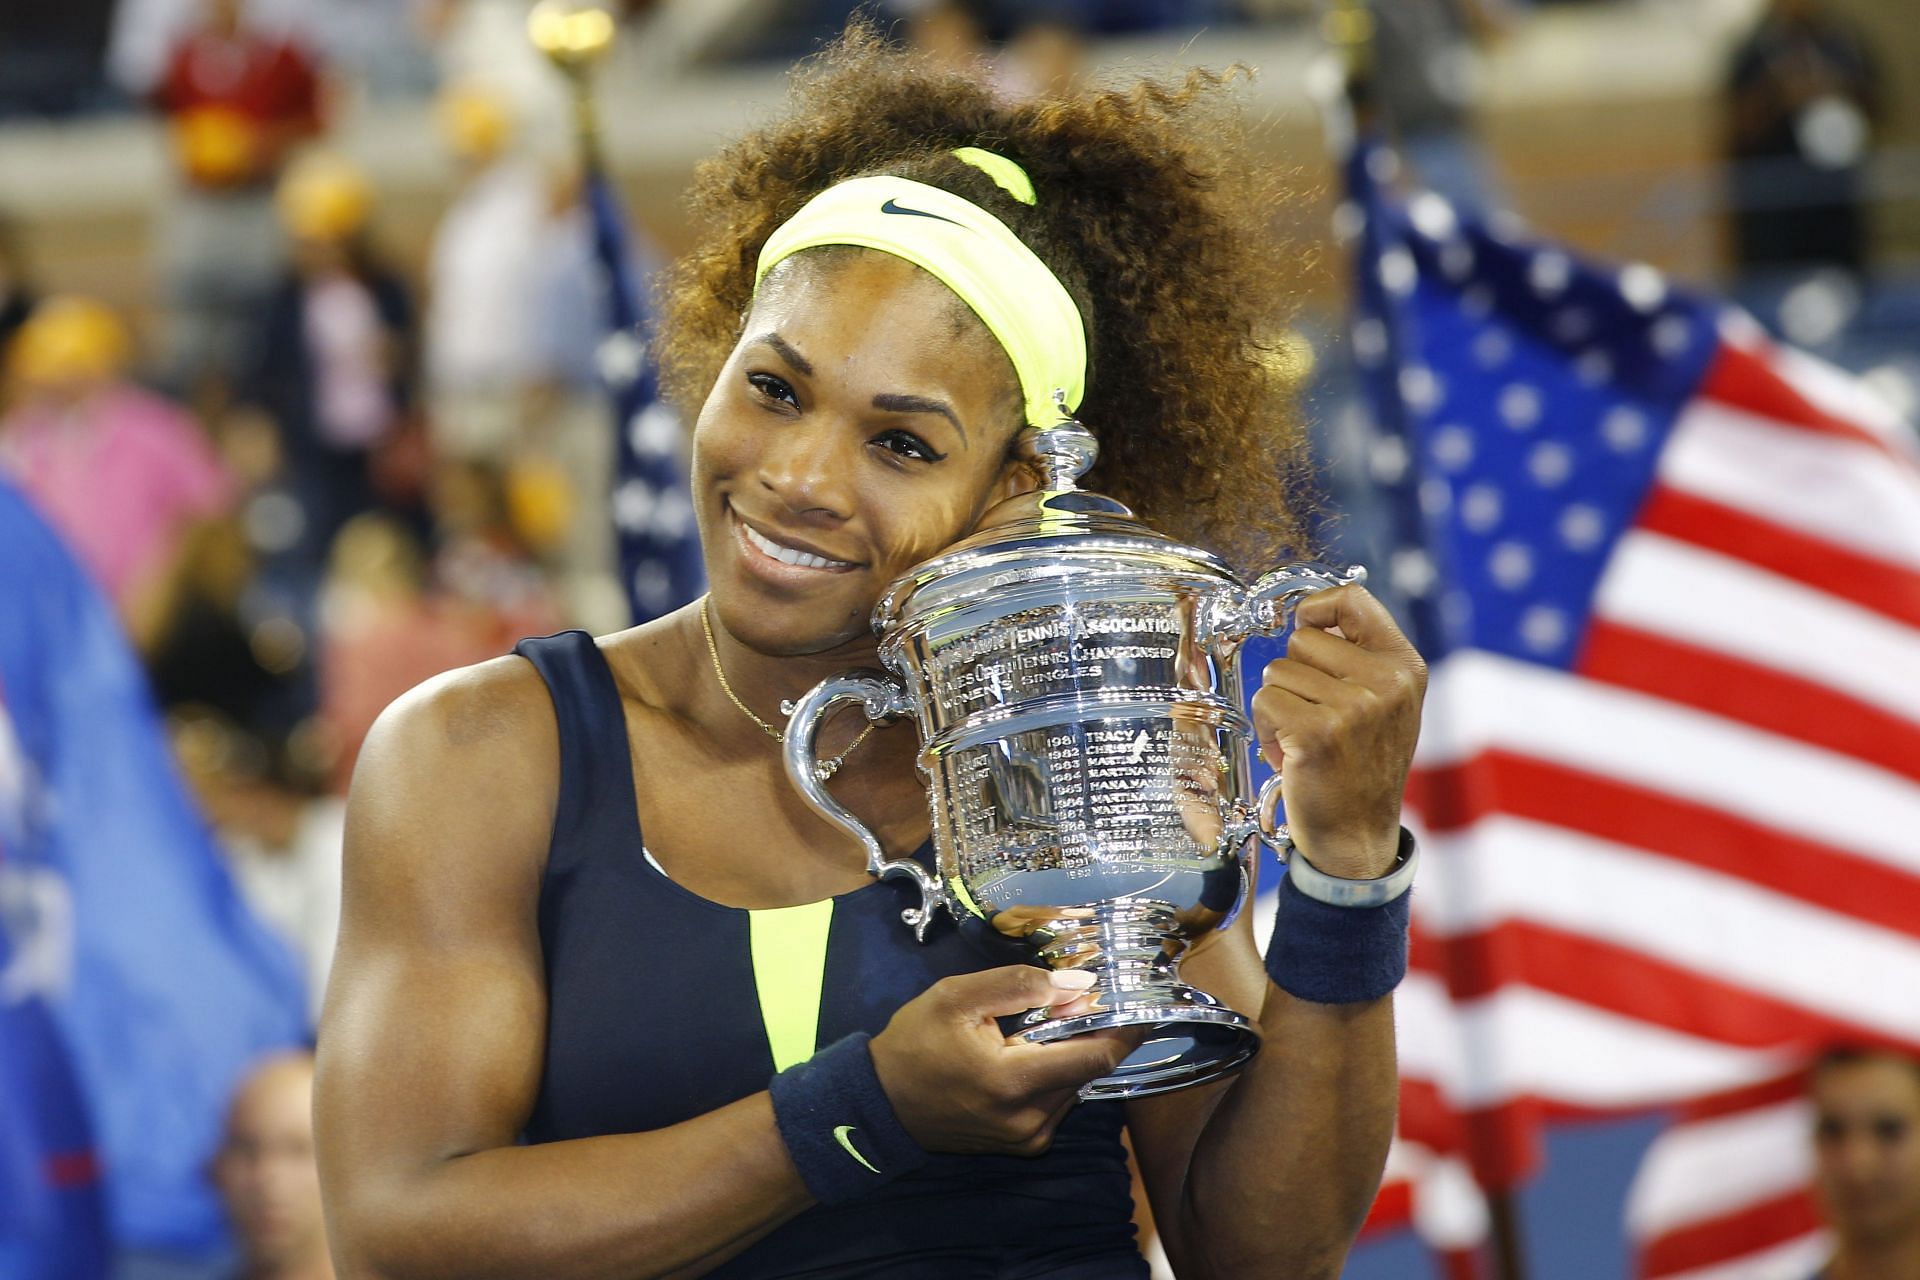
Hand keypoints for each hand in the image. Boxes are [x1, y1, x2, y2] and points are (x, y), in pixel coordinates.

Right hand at [869, 967, 1139, 1156]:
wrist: (880, 1103)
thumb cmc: (915, 1043)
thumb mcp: (957, 997)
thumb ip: (1019, 985)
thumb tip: (1078, 984)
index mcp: (1015, 1082)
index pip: (1096, 1056)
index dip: (1126, 1029)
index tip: (1144, 1003)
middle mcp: (1031, 1119)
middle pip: (1087, 1069)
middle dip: (1091, 1032)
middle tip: (1079, 997)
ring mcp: (1028, 1138)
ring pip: (1074, 1085)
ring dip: (1069, 1053)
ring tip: (1043, 1023)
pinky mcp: (1024, 1145)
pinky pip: (1057, 1101)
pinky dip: (1053, 1073)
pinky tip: (1026, 1053)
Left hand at [1250, 584, 1425, 878]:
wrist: (1358, 834)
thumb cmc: (1362, 765)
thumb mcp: (1384, 703)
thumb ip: (1358, 657)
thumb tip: (1308, 615)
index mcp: (1405, 667)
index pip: (1353, 598)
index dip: (1318, 607)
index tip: (1307, 627)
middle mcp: (1387, 682)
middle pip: (1302, 639)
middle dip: (1295, 676)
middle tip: (1314, 716)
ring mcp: (1355, 707)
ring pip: (1277, 672)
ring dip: (1279, 707)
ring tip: (1306, 739)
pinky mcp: (1318, 731)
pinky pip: (1265, 702)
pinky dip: (1266, 729)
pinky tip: (1293, 754)